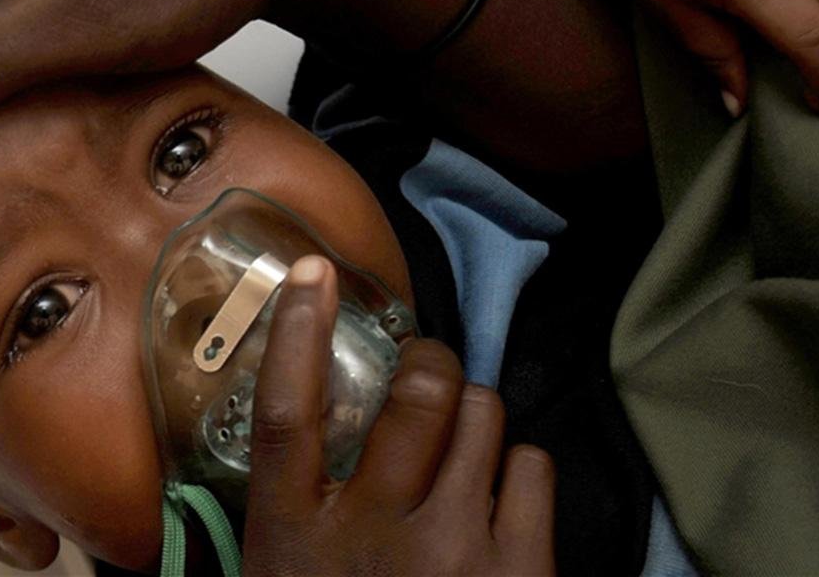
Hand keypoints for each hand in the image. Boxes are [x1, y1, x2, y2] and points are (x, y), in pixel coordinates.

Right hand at [243, 257, 555, 575]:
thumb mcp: (285, 570)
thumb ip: (294, 503)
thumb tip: (316, 422)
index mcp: (296, 538)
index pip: (287, 413)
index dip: (298, 331)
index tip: (311, 272)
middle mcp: (374, 533)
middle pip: (417, 395)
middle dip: (431, 362)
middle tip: (428, 370)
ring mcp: (452, 550)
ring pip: (483, 416)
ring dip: (473, 418)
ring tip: (460, 453)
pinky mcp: (518, 570)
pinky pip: (533, 465)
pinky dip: (519, 470)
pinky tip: (500, 504)